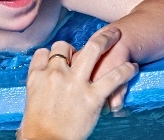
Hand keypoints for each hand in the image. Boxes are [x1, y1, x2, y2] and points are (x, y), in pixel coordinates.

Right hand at [18, 27, 137, 139]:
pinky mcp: (92, 97)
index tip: (61, 58)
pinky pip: (112, 77)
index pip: (44, 52)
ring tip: (117, 36)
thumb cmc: (36, 127)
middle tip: (97, 38)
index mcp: (37, 75)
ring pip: (92, 50)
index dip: (53, 54)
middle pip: (65, 46)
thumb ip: (39, 85)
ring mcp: (74, 83)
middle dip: (77, 41)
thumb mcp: (31, 99)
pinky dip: (125, 70)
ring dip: (106, 40)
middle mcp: (55, 73)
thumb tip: (45, 83)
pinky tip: (132, 67)